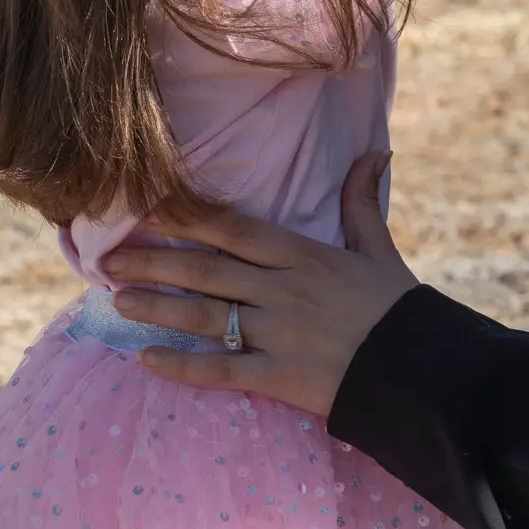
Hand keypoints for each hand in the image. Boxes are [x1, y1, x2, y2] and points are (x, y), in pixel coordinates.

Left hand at [103, 150, 416, 416]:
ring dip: (158, 308)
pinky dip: (183, 366)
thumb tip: (375, 152)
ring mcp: (277, 334)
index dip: (188, 216)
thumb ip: (361, 202)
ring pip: (205, 316)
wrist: (419, 367)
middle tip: (109, 258)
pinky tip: (148, 360)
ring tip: (118, 302)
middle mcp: (282, 290)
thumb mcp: (378, 247)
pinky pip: (221, 369)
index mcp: (303, 255)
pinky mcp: (277, 375)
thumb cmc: (397, 305)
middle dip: (155, 262)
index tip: (148, 207)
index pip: (234, 229)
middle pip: (207, 270)